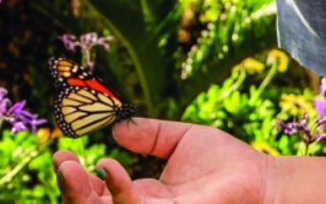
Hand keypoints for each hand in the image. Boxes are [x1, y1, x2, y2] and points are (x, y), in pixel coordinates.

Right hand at [54, 118, 272, 202]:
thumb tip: (117, 128)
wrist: (264, 178)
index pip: (96, 195)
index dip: (75, 178)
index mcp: (142, 197)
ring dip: (81, 197)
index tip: (61, 152)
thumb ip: (150, 135)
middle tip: (61, 161)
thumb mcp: (181, 141)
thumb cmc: (227, 163)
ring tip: (72, 168)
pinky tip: (110, 170)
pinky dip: (118, 196)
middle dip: (70, 190)